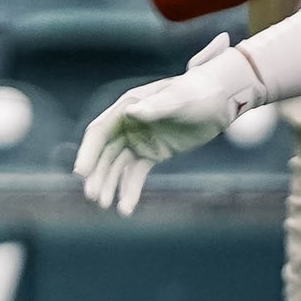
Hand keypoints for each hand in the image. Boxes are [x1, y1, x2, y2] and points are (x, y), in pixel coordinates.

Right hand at [75, 34, 265, 213]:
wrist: (218, 99)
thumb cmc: (197, 93)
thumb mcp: (178, 99)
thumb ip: (154, 107)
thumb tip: (129, 113)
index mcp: (126, 108)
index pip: (99, 132)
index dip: (88, 152)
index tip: (81, 172)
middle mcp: (127, 125)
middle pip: (105, 153)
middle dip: (98, 174)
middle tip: (93, 197)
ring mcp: (139, 140)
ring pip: (117, 166)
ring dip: (110, 185)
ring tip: (106, 206)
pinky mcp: (152, 153)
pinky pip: (136, 174)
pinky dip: (129, 190)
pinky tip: (125, 208)